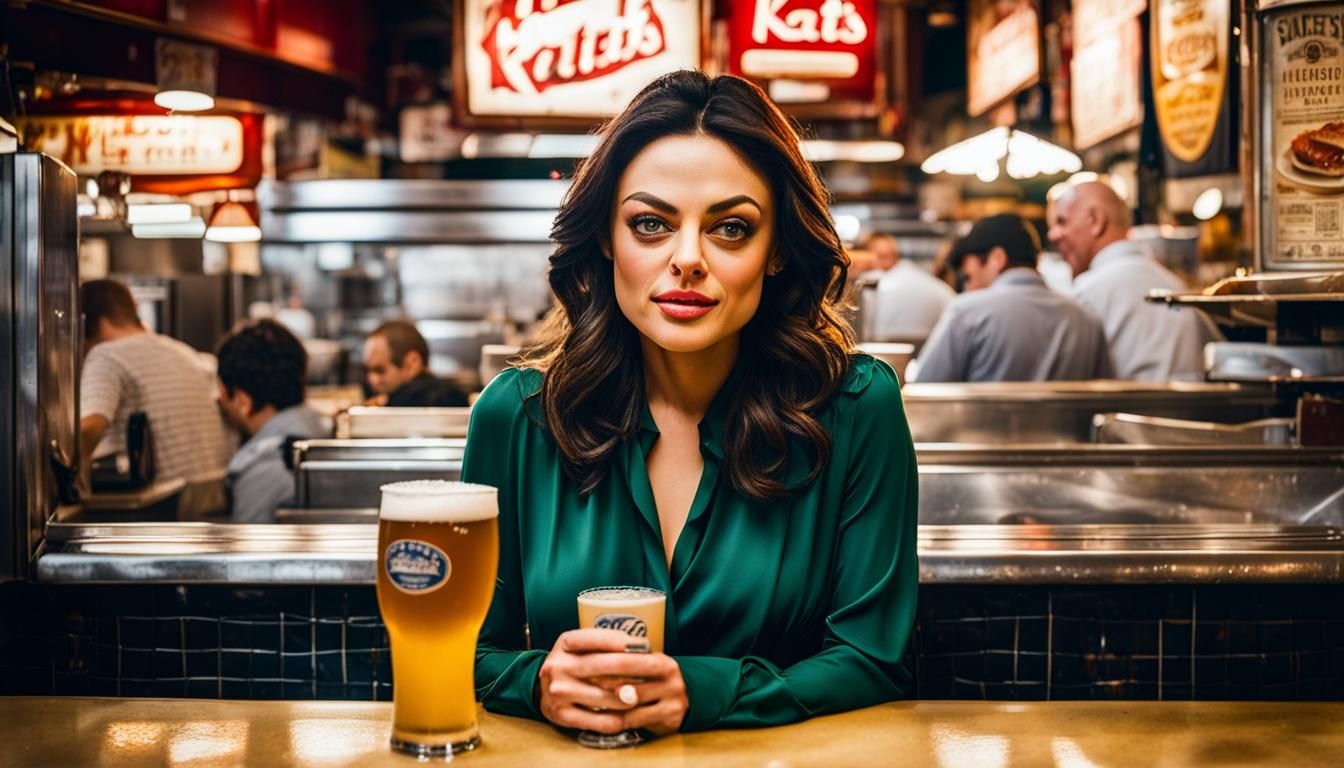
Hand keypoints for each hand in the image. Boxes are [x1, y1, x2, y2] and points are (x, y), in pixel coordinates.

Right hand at [538, 629, 687, 735]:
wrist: (542, 689)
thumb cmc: (571, 664)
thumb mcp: (579, 646)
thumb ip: (603, 644)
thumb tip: (641, 648)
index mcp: (564, 643)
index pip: (597, 638)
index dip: (624, 641)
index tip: (645, 645)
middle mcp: (557, 665)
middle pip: (604, 666)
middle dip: (635, 667)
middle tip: (654, 670)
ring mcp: (558, 692)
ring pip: (606, 696)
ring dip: (630, 697)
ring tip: (645, 694)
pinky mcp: (562, 715)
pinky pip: (600, 720)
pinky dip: (619, 719)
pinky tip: (630, 715)